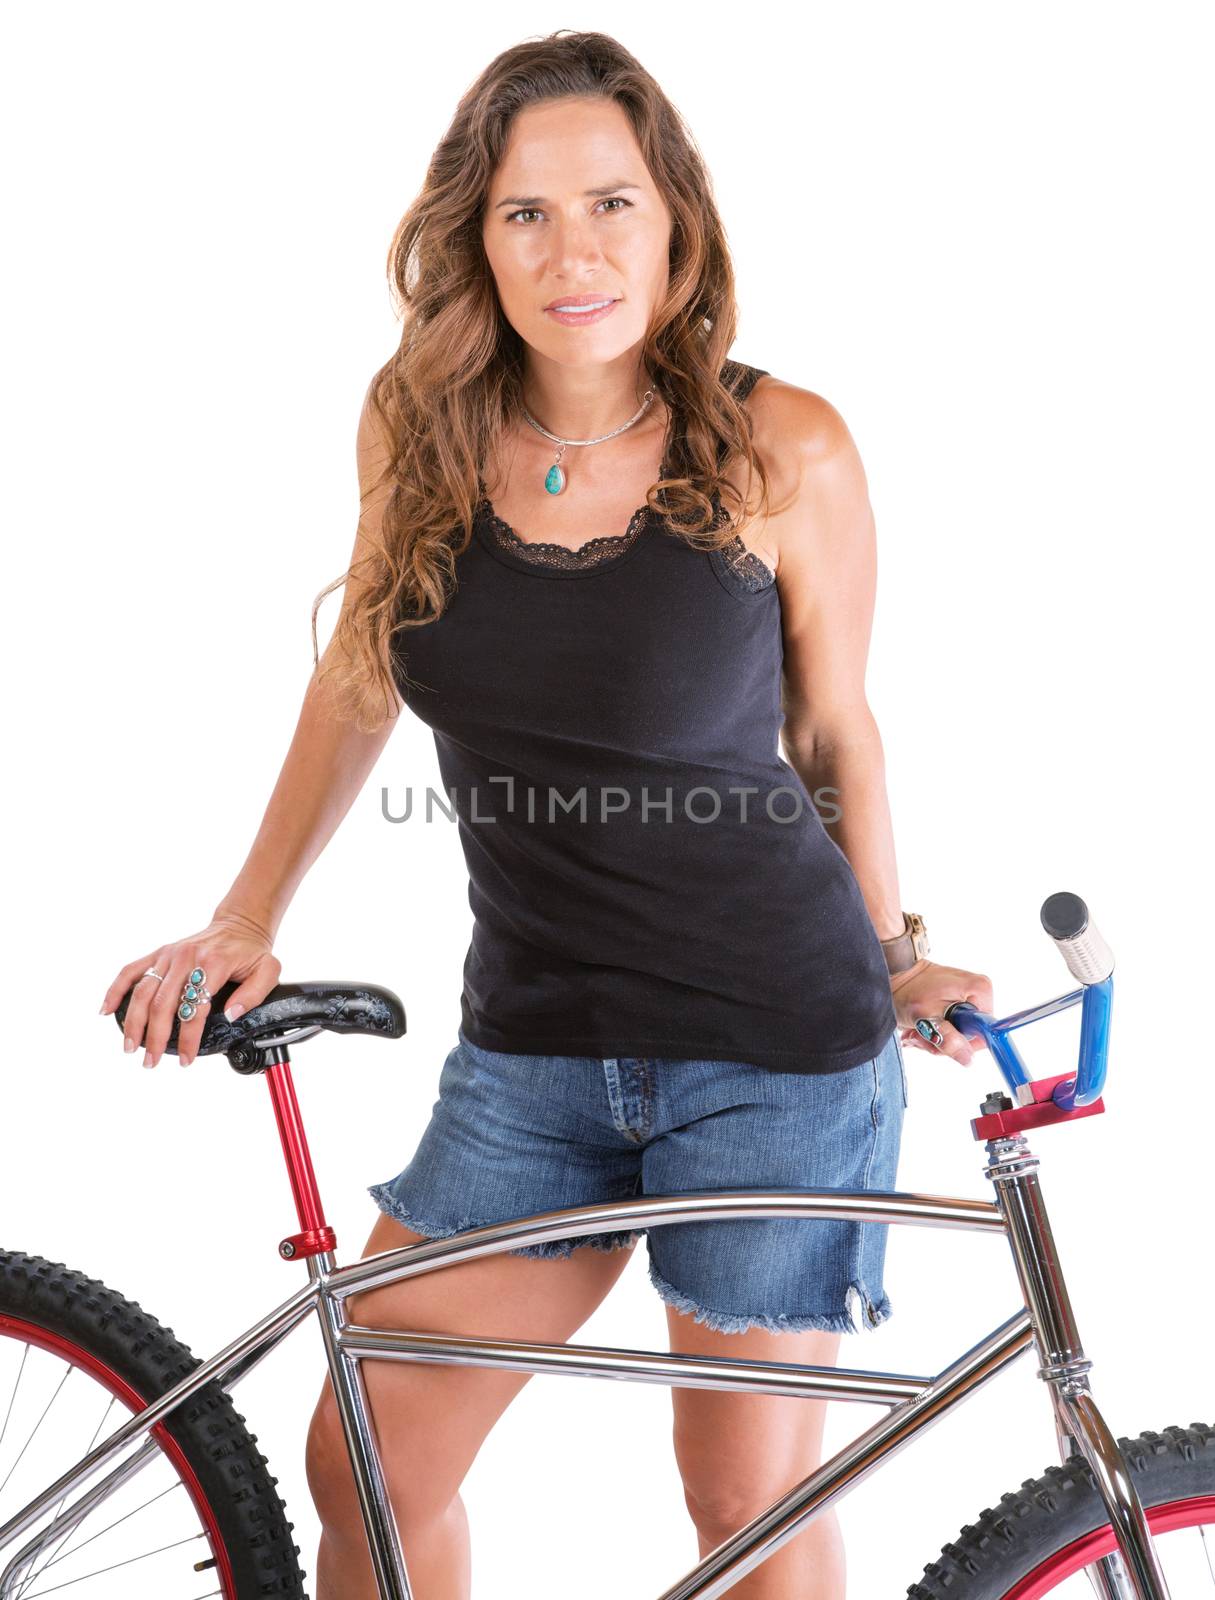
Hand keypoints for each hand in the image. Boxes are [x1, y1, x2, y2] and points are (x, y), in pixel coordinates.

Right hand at [99, 910, 281, 1068]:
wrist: (239, 924)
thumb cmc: (251, 951)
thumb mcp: (268, 970)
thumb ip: (253, 994)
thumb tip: (231, 1015)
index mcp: (213, 964)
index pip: (195, 1009)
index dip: (189, 1038)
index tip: (187, 1060)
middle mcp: (186, 958)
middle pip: (162, 1004)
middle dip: (155, 1037)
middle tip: (151, 1062)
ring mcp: (169, 954)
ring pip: (143, 991)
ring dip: (133, 1022)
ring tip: (131, 1047)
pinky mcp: (159, 953)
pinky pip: (131, 970)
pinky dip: (115, 990)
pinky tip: (106, 1010)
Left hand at [889, 957, 992, 1067]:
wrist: (892, 974)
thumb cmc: (907, 988)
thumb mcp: (927, 1018)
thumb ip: (949, 1039)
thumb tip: (968, 1058)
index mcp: (980, 990)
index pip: (984, 1033)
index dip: (962, 1043)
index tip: (940, 1037)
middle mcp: (978, 992)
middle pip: (969, 1035)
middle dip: (943, 1041)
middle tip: (921, 1034)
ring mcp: (967, 997)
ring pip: (958, 1035)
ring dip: (934, 1039)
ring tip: (916, 1030)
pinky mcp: (956, 1002)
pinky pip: (951, 1027)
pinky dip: (933, 1031)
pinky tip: (917, 1028)